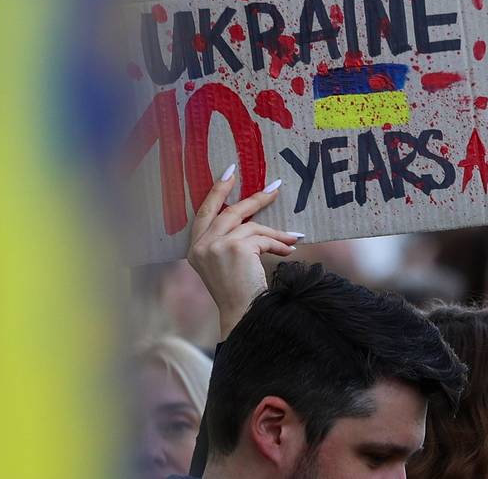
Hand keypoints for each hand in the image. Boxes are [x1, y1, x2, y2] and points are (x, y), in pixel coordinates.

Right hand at [186, 164, 303, 339]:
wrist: (241, 314)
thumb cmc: (236, 294)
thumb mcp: (223, 265)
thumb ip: (228, 242)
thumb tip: (252, 221)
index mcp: (194, 249)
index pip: (203, 213)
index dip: (216, 192)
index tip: (229, 173)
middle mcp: (201, 245)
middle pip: (229, 212)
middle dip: (253, 198)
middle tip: (273, 187)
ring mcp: (216, 245)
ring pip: (251, 226)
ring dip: (275, 232)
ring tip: (293, 237)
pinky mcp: (236, 248)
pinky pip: (262, 238)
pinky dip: (278, 243)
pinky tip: (289, 250)